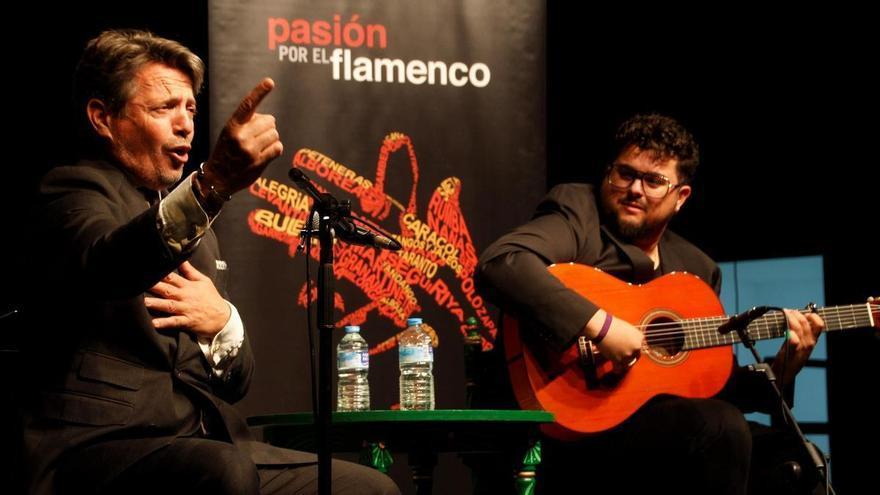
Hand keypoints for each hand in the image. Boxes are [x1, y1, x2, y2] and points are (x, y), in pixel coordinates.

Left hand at [144, 261, 230, 338]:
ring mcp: (185, 310)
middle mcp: (185, 297)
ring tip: (145, 302)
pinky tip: (155, 323)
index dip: (160, 274)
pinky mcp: (187, 322)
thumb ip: (190, 271)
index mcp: (188, 286)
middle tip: (141, 284)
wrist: (222, 317)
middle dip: (154, 287)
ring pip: (169, 306)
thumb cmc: (211, 298)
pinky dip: (165, 323)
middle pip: (168, 290)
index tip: (148, 271)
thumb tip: (181, 259)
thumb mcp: (204, 281)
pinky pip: (174, 322)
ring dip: (157, 304)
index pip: (172, 278)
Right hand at [201, 78, 282, 195]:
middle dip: (267, 127)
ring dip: (271, 139)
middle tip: (257, 136)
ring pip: (275, 134)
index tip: (269, 82)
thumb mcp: (228, 134)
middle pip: (269, 121)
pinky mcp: (259, 161)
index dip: (259, 92)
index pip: (247, 105)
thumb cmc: (225, 153)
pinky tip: (264, 154)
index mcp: (232, 126)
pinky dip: (274, 150)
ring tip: (259, 146)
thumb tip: (267, 120)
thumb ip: (245, 124)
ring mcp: (250, 150)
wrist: (217, 178)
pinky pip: (277, 148)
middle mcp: (240, 136)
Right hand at [584, 310, 643, 372]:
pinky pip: (619, 369)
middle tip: (623, 356)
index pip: (639, 346)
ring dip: (623, 362)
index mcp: (639, 337)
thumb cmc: (611, 325)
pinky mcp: (619, 360)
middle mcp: (636, 346)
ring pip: (627, 363)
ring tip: (618, 361)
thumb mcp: (626, 327)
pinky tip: (614, 368)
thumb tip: (628, 342)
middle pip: (635, 356)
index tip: (629, 350)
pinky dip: (616, 369)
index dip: (633, 349)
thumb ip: (631, 336)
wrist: (602, 327)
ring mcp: (628, 354)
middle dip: (630, 357)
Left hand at [772, 309, 824, 384]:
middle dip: (798, 314)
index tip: (803, 312)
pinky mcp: (790, 354)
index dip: (813, 316)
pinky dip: (791, 334)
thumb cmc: (789, 359)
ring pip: (800, 330)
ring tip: (785, 314)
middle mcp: (808, 345)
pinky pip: (793, 342)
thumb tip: (796, 318)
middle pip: (807, 324)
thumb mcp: (798, 346)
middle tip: (789, 311)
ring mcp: (800, 349)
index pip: (819, 325)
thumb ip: (799, 334)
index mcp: (811, 342)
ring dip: (792, 319)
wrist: (782, 376)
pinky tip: (786, 330)